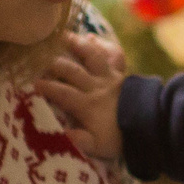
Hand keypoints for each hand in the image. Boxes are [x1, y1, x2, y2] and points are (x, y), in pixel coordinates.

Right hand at [36, 31, 128, 159]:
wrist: (150, 126)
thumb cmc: (120, 138)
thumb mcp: (99, 146)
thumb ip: (80, 141)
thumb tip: (62, 133)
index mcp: (87, 105)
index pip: (62, 93)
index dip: (47, 87)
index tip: (33, 83)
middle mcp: (96, 87)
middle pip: (72, 70)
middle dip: (55, 63)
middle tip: (41, 57)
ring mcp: (110, 77)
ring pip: (92, 56)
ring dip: (78, 45)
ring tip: (64, 36)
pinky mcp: (121, 73)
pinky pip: (113, 55)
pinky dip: (103, 45)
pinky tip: (93, 38)